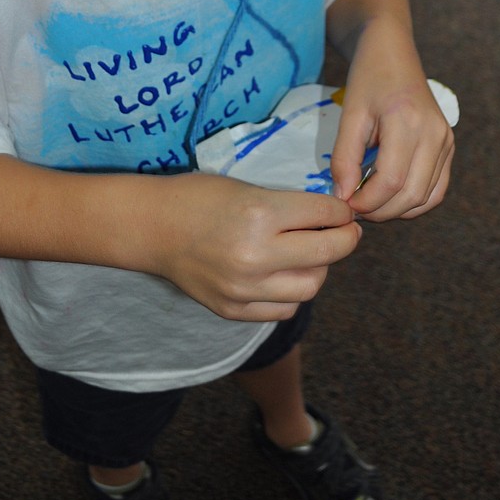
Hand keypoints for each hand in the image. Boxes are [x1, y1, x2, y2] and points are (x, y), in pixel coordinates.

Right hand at [140, 173, 361, 321]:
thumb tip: (333, 218)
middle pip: (327, 254)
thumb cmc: (201, 197)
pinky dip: (293, 292)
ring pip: (311, 286)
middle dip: (345, 239)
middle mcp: (256, 255)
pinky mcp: (234, 311)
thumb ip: (290, 206)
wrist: (153, 228)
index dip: (342, 212)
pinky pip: (284, 309)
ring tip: (311, 253)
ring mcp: (244, 289)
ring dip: (320, 268)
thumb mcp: (249, 188)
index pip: (324, 214)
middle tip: (346, 231)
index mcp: (260, 214)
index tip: (345, 212)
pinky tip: (285, 274)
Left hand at [328, 10, 453, 222]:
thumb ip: (345, 157)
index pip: (391, 181)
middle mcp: (434, 134)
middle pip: (411, 195)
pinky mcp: (448, 145)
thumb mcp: (350, 114)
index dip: (366, 201)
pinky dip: (414, 201)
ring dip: (396, 210)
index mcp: (408, 121)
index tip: (344, 202)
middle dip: (380, 211)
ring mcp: (446, 141)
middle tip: (354, 206)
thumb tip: (343, 197)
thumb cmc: (368, 77)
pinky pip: (437, 189)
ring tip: (369, 201)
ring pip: (426, 198)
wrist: (393, 50)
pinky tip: (390, 196)